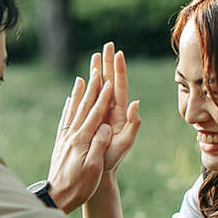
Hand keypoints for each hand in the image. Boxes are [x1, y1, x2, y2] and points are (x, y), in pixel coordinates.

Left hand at [44, 62, 114, 211]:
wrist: (57, 197)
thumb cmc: (79, 186)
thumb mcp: (93, 168)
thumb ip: (98, 145)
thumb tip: (103, 127)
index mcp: (82, 140)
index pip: (94, 113)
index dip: (103, 96)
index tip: (109, 80)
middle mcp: (71, 136)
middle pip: (83, 107)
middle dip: (91, 87)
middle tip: (97, 69)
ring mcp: (64, 139)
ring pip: (73, 111)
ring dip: (78, 93)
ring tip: (82, 78)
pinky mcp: (60, 144)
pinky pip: (65, 121)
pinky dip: (68, 109)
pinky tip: (69, 101)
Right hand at [92, 41, 141, 175]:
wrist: (99, 171)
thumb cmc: (113, 160)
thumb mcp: (126, 143)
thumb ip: (133, 124)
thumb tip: (136, 103)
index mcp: (119, 113)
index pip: (119, 86)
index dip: (119, 70)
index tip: (118, 53)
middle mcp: (109, 110)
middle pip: (108, 82)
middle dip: (107, 64)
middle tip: (106, 45)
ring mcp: (99, 114)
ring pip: (97, 88)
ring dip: (96, 72)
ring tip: (94, 56)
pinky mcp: (89, 120)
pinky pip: (87, 100)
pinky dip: (85, 88)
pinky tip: (81, 80)